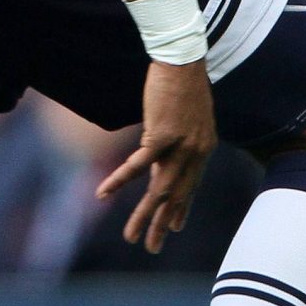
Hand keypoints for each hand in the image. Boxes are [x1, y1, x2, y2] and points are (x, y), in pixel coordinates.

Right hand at [96, 59, 216, 253]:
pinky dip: (119, 181)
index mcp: (203, 148)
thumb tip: (164, 149)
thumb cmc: (183, 80)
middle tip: (154, 247)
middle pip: (177, 196)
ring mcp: (180, 147)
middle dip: (163, 224)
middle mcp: (196, 152)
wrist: (183, 59)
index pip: (190, 186)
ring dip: (144, 217)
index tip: (174, 227)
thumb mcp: (186, 114)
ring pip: (159, 190)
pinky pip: (137, 166)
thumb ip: (178, 137)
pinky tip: (102, 194)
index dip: (181, 209)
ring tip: (132, 238)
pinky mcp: (161, 136)